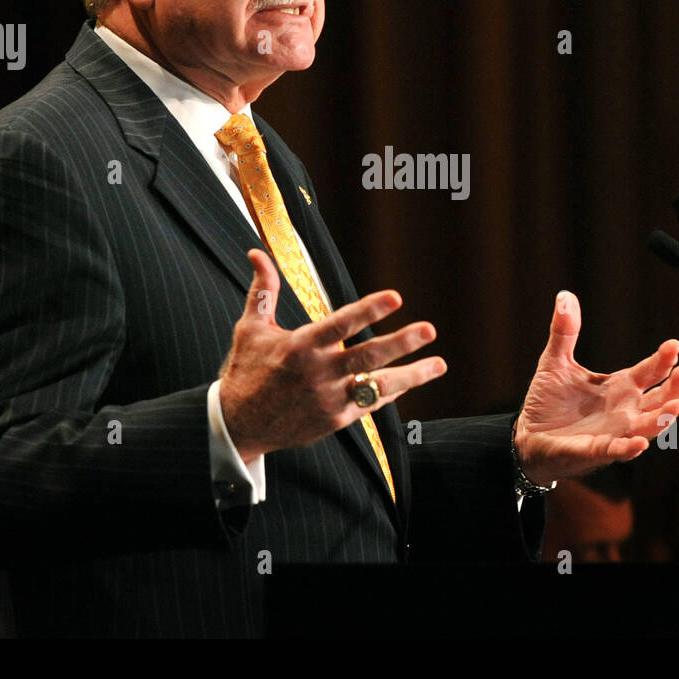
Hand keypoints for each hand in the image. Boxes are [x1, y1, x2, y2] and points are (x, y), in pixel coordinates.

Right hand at [219, 249, 447, 461]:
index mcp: (300, 346)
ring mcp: (329, 399)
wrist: (238, 426)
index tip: (396, 296)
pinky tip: (412, 379)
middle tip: (429, 329)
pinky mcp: (335, 420)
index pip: (340, 323)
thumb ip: (263, 290)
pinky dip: (391, 391)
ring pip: (377, 386)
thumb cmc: (246, 370)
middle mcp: (318, 373)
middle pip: (367, 356)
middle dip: (401, 342)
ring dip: (412, 375)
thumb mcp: (250, 328)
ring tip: (439, 364)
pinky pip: (370, 404)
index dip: (369, 309)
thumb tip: (257, 252)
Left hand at [515, 290, 678, 483]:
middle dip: (675, 387)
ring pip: (646, 427)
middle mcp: (624, 410)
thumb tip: (564, 296)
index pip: (649, 371)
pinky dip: (629, 448)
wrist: (527, 435)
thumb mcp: (555, 361)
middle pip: (658, 399)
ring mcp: (613, 432)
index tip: (675, 345)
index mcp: (619, 387)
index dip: (663, 359)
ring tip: (677, 407)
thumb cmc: (547, 401)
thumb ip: (564, 332)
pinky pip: (616, 450)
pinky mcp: (594, 451)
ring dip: (661, 419)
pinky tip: (640, 443)